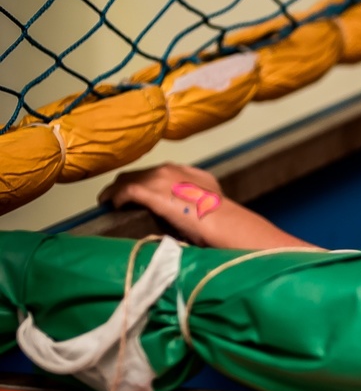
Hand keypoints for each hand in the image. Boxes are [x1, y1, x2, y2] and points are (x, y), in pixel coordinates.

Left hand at [99, 163, 226, 244]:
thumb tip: (185, 209)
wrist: (221, 219)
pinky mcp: (149, 192)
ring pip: (127, 180)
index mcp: (187, 171)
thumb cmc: (219, 216)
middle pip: (139, 173)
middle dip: (127, 185)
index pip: (157, 172)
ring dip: (117, 191)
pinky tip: (113, 206)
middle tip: (118, 198)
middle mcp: (171, 170)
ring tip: (109, 202)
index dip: (146, 182)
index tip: (140, 192)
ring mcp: (159, 179)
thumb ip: (194, 197)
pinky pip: (125, 192)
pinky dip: (116, 198)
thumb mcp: (209, 199)